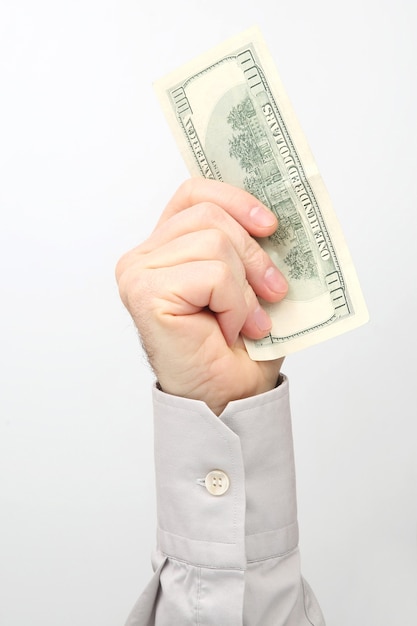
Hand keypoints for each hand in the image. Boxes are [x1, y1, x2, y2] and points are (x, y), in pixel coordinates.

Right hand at [115, 178, 287, 414]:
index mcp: (167, 247)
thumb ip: (248, 243)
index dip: (235, 199)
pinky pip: (213, 274)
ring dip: (245, 288)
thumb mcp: (250, 282)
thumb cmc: (237, 347)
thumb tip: (272, 215)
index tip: (270, 225)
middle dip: (255, 255)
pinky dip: (236, 304)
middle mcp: (144, 256)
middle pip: (210, 215)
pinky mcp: (145, 292)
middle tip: (274, 293)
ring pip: (215, 242)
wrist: (227, 398)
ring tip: (246, 322)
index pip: (194, 194)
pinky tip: (230, 330)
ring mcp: (139, 272)